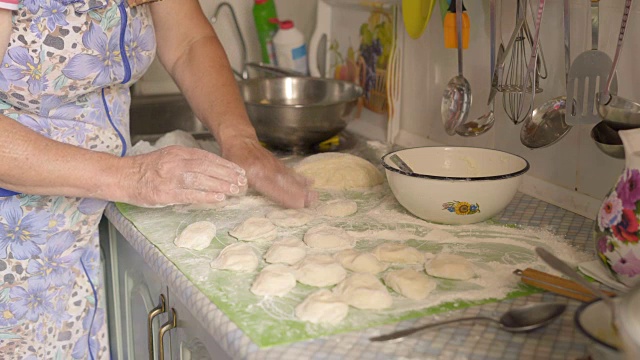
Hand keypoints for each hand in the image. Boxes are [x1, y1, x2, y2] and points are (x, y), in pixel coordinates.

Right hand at [120, 145, 246, 206]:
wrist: (122, 176)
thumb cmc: (147, 169)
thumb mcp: (168, 157)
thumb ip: (187, 161)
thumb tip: (211, 169)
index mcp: (178, 152)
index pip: (207, 157)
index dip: (225, 165)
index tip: (239, 171)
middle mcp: (175, 162)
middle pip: (207, 167)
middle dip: (227, 175)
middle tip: (242, 182)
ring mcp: (170, 178)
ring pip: (201, 180)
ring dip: (221, 185)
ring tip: (235, 190)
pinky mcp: (165, 193)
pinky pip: (189, 195)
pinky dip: (206, 196)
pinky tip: (218, 198)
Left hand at [222, 138, 316, 208]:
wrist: (240, 139)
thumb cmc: (233, 159)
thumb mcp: (231, 172)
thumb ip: (238, 184)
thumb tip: (244, 194)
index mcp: (255, 174)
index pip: (273, 188)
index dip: (286, 197)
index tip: (299, 204)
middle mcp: (268, 170)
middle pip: (286, 183)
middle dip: (300, 193)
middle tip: (314, 201)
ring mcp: (274, 165)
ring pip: (291, 177)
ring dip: (303, 187)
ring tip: (314, 195)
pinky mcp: (277, 163)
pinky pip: (290, 171)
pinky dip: (300, 178)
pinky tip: (310, 182)